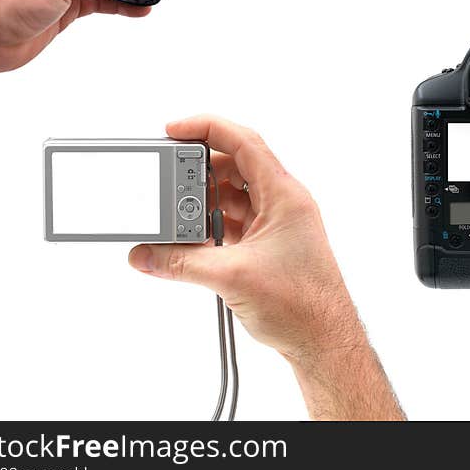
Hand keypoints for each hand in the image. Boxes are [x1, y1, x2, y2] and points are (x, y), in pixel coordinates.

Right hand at [128, 115, 403, 418]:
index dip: (207, 128)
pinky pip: (234, 222)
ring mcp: (276, 224)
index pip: (244, 142)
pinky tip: (191, 240)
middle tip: (167, 182)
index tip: (174, 130)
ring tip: (177, 217)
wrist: (323, 341)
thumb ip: (181, 263)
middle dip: (198, 170)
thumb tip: (146, 254)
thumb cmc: (302, 305)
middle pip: (235, 167)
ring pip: (233, 196)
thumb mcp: (231, 278)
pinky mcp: (268, 246)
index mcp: (284, 195)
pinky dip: (210, 226)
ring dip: (203, 202)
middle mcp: (282, 203)